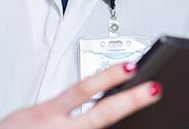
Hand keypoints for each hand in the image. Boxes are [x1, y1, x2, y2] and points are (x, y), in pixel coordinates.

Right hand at [0, 63, 161, 128]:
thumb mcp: (33, 115)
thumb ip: (61, 109)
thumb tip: (94, 101)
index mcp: (47, 112)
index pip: (84, 88)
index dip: (109, 76)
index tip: (131, 66)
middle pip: (103, 114)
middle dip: (131, 100)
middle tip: (155, 89)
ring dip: (125, 125)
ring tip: (145, 116)